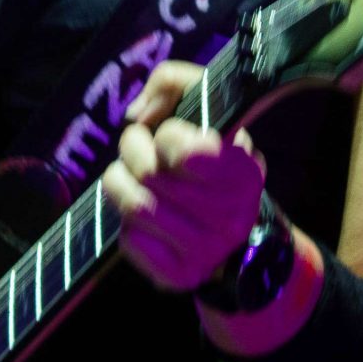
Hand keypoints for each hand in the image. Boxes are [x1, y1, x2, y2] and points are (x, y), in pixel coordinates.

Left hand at [102, 60, 263, 292]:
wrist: (234, 235)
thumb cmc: (212, 159)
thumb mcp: (207, 109)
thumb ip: (174, 84)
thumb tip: (138, 114)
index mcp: (244, 172)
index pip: (190, 152)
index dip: (169, 136)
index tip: (170, 134)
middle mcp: (231, 216)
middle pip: (151, 174)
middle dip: (132, 150)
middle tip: (137, 145)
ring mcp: (207, 251)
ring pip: (135, 207)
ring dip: (119, 182)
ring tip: (127, 174)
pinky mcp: (180, 277)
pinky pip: (130, 242)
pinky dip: (126, 223)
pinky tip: (143, 215)